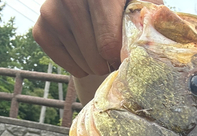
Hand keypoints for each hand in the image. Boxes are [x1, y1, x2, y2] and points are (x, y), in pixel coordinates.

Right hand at [33, 0, 163, 77]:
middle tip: (115, 52)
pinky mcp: (40, 30)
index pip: (108, 44)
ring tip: (102, 50)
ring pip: (84, 64)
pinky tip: (86, 50)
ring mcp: (50, 11)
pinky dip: (82, 67)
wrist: (93, 4)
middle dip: (110, 62)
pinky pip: (70, 67)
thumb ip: (150, 16)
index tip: (126, 50)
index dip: (121, 55)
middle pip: (96, 57)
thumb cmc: (125, 3)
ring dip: (98, 64)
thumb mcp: (141, 1)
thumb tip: (155, 34)